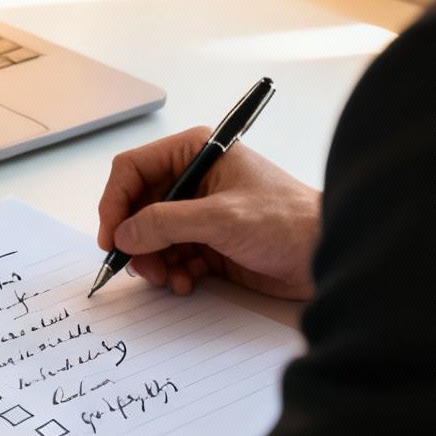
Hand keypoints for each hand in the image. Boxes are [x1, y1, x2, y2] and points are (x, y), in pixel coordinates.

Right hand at [97, 126, 321, 300]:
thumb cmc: (288, 222)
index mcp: (196, 153)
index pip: (133, 169)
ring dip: (153, 261)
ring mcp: (200, 213)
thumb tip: (123, 233)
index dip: (115, 202)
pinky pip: (171, 257)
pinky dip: (172, 273)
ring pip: (151, 236)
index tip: (110, 237)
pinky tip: (187, 283)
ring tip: (168, 278)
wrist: (325, 256)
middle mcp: (193, 179)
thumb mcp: (221, 218)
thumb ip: (166, 223)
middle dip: (135, 239)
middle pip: (137, 206)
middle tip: (138, 266)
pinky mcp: (209, 243)